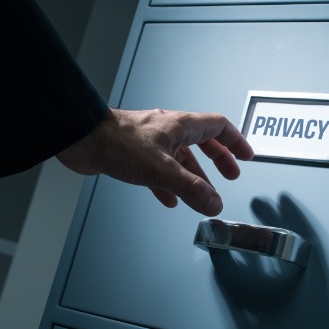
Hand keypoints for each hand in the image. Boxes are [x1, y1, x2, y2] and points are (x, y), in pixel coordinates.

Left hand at [56, 108, 253, 215]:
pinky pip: (160, 170)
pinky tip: (169, 199)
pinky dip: (169, 185)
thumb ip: (190, 188)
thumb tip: (214, 203)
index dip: (235, 141)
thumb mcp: (161, 169)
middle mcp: (167, 131)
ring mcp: (151, 142)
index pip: (218, 127)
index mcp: (180, 126)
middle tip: (230, 174)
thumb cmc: (116, 142)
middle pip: (203, 142)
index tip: (247, 155)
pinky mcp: (134, 155)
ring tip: (203, 194)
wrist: (81, 140)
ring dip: (195, 176)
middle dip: (219, 159)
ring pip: (181, 158)